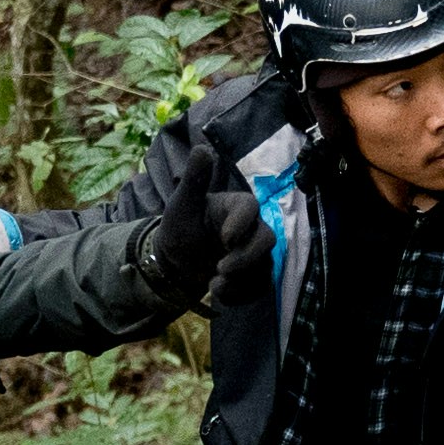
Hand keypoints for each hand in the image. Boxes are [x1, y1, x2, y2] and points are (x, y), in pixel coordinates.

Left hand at [136, 178, 267, 301]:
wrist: (176, 261)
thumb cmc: (181, 227)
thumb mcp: (182, 203)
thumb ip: (194, 179)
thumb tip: (202, 149)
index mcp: (235, 206)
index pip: (251, 207)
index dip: (242, 223)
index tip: (225, 239)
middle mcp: (251, 228)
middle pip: (267, 239)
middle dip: (246, 258)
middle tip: (220, 268)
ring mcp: (255, 253)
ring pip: (266, 267)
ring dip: (242, 281)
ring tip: (214, 286)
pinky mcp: (254, 275)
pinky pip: (260, 287)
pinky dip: (242, 295)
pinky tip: (220, 294)